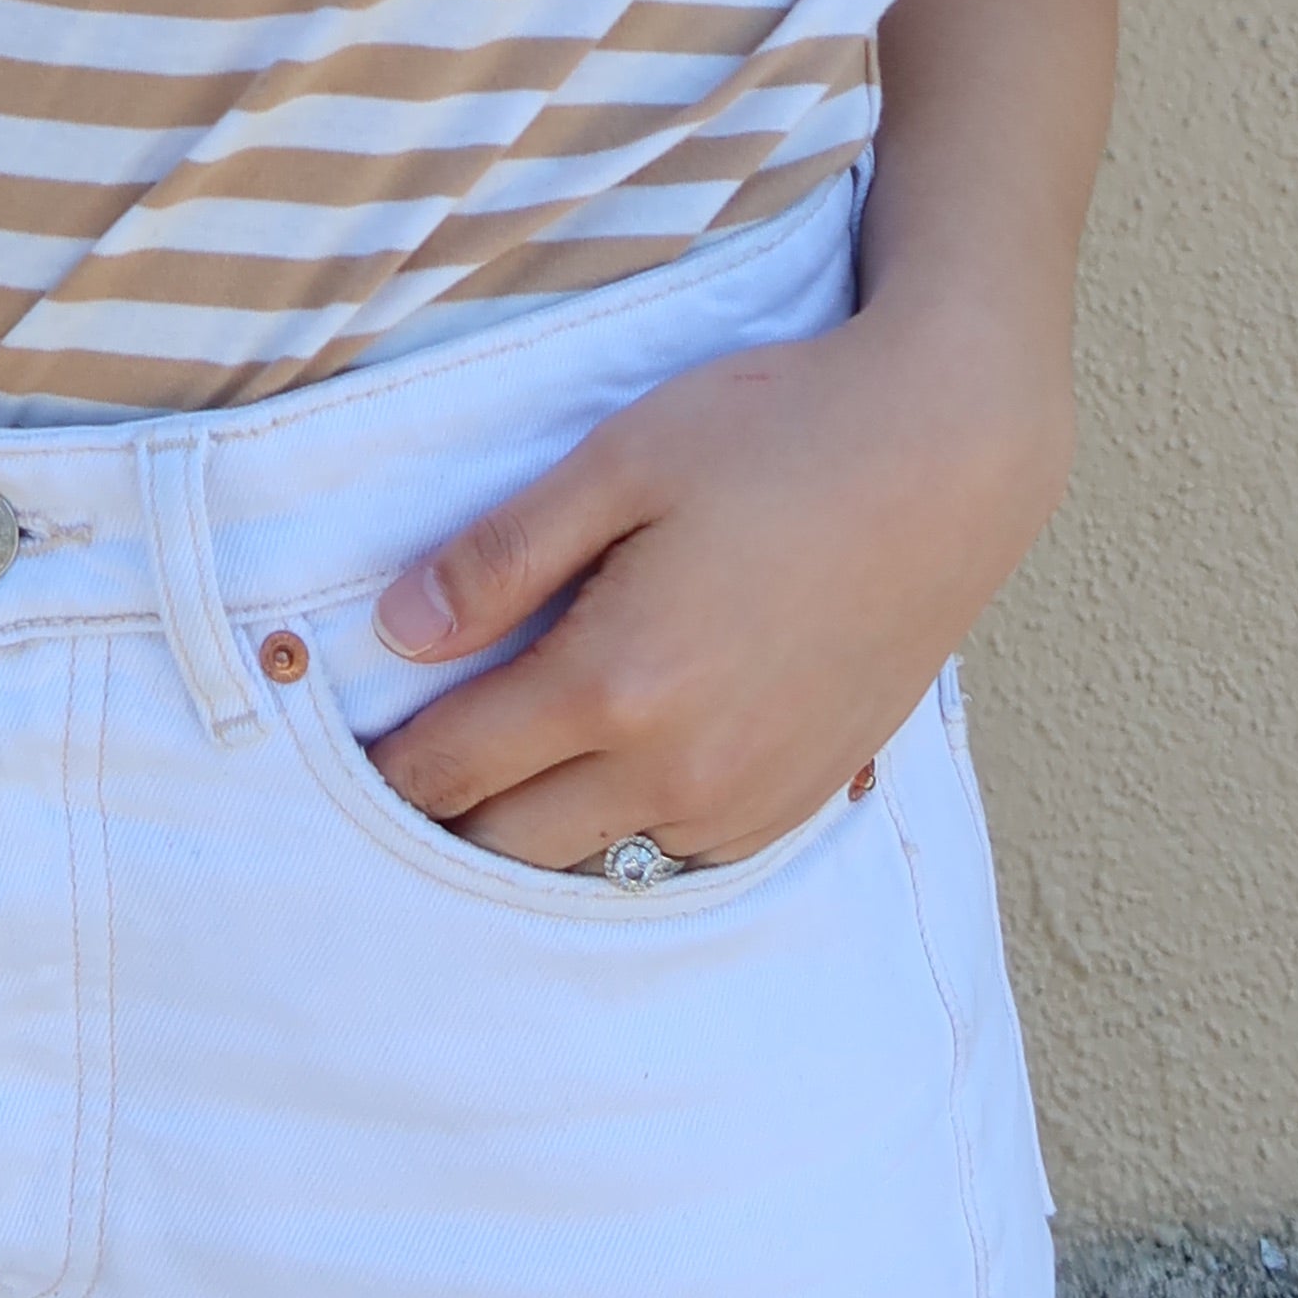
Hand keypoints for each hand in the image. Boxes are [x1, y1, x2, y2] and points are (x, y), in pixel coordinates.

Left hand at [365, 298, 1072, 872]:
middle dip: (445, 814)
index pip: (451, 771)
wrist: (951, 453)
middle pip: (509, 847)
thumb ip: (501, 555)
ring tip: (504, 765)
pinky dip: (624, 833)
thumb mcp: (620, 459)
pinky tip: (611, 770)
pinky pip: (678, 859)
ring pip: (594, 866)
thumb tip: (395, 632)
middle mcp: (680, 770)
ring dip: (535, 834)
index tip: (346, 744)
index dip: (384, 764)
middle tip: (412, 755)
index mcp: (617, 683)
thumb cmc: (782, 431)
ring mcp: (748, 798)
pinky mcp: (802, 796)